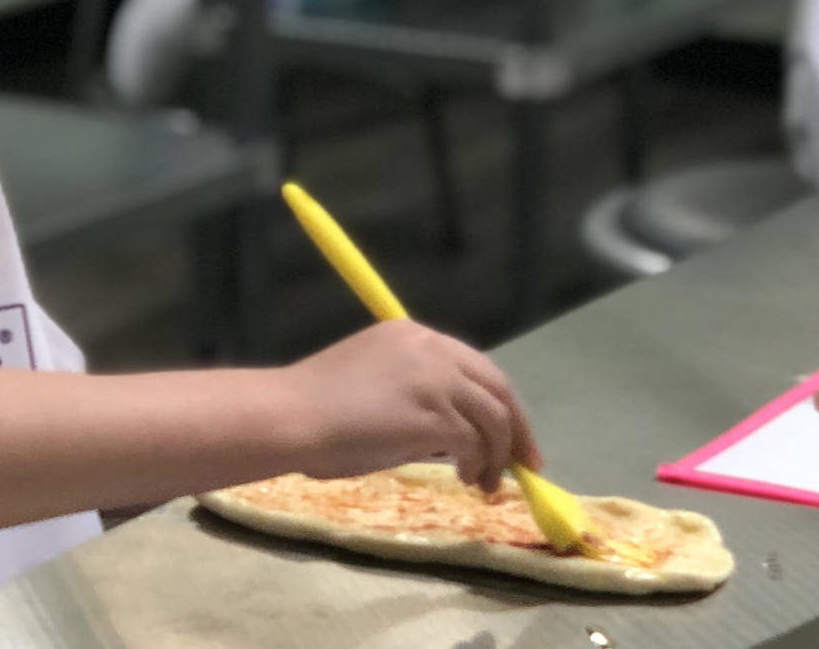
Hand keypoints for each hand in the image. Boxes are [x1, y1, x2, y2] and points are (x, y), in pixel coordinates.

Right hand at [282, 319, 540, 490]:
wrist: (292, 416)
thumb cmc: (318, 409)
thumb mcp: (375, 384)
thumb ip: (416, 395)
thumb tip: (450, 435)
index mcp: (414, 334)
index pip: (476, 366)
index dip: (499, 402)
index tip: (511, 433)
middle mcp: (432, 348)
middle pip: (497, 386)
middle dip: (517, 429)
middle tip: (526, 463)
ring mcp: (435, 380)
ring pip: (494, 417)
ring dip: (498, 455)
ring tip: (483, 483)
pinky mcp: (434, 414)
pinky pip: (474, 443)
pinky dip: (478, 464)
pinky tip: (465, 478)